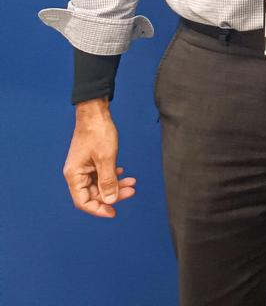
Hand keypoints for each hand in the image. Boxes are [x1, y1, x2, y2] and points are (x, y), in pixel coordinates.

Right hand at [64, 98, 136, 218]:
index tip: (114, 212)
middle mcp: (76, 173)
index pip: (83, 202)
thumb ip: (108, 181)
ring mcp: (83, 167)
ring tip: (133, 182)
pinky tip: (123, 172)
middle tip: (132, 190)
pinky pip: (101, 174)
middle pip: (93, 194)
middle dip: (113, 194)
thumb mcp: (106, 158)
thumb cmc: (98, 133)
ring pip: (99, 184)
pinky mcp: (90, 161)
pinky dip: (112, 175)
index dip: (98, 209)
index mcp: (74, 175)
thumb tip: (110, 201)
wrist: (96, 112)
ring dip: (115, 184)